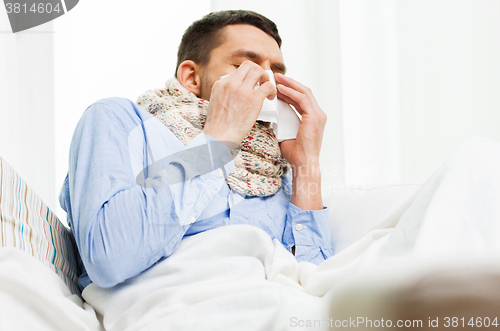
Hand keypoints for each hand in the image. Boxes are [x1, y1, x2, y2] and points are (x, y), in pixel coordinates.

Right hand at [202, 61, 276, 144]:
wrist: (218, 137)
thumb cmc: (217, 126)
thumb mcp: (214, 102)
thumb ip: (224, 92)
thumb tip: (233, 90)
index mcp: (220, 84)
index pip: (238, 71)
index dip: (247, 76)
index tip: (252, 83)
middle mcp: (231, 84)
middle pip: (249, 65)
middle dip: (258, 71)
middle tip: (262, 81)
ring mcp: (242, 91)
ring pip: (259, 71)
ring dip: (266, 78)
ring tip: (267, 88)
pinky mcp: (253, 100)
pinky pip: (268, 86)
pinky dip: (272, 90)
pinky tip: (270, 97)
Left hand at [275, 73, 325, 209]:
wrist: (303, 164)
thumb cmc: (295, 153)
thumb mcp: (286, 133)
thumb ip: (282, 122)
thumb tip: (271, 116)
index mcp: (313, 117)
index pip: (301, 98)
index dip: (290, 90)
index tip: (277, 84)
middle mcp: (318, 114)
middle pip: (304, 91)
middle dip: (289, 83)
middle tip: (276, 76)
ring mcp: (318, 115)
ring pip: (304, 92)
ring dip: (289, 84)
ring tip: (277, 79)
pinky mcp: (314, 117)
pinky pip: (302, 99)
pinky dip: (291, 93)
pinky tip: (281, 89)